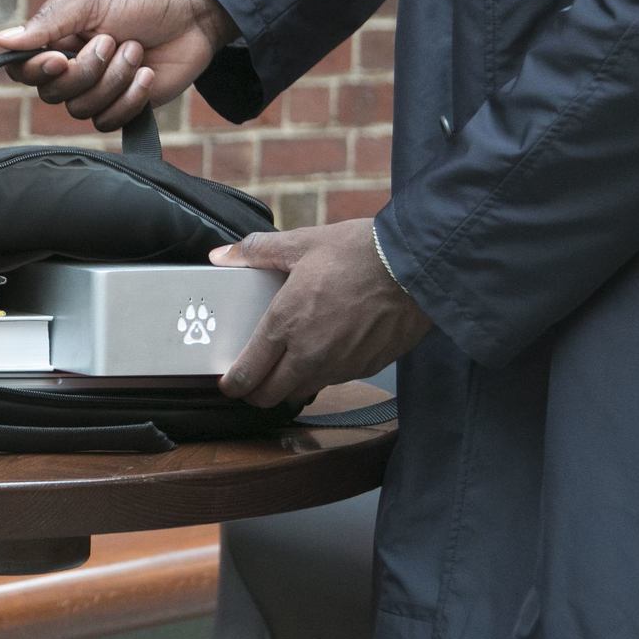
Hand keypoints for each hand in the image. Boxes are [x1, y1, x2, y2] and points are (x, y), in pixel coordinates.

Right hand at [0, 0, 238, 129]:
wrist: (194, 15)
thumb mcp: (92, 0)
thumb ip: (48, 22)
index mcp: (57, 39)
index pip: (23, 70)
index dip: (36, 71)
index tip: (60, 58)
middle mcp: (71, 69)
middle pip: (53, 94)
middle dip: (87, 70)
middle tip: (114, 40)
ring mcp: (98, 91)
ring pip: (82, 109)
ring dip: (114, 80)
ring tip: (137, 51)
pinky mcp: (124, 107)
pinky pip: (109, 121)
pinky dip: (130, 99)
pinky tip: (147, 74)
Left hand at [209, 218, 432, 408]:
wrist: (416, 266)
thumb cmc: (361, 253)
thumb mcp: (302, 243)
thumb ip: (256, 251)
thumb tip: (221, 255)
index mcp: (285, 324)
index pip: (247, 374)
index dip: (232, 384)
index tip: (228, 382)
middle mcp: (309, 354)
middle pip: (269, 396)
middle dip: (255, 392)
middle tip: (251, 380)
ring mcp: (338, 366)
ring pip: (301, 392)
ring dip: (288, 386)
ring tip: (286, 366)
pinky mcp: (364, 368)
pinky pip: (333, 381)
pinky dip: (322, 374)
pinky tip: (324, 352)